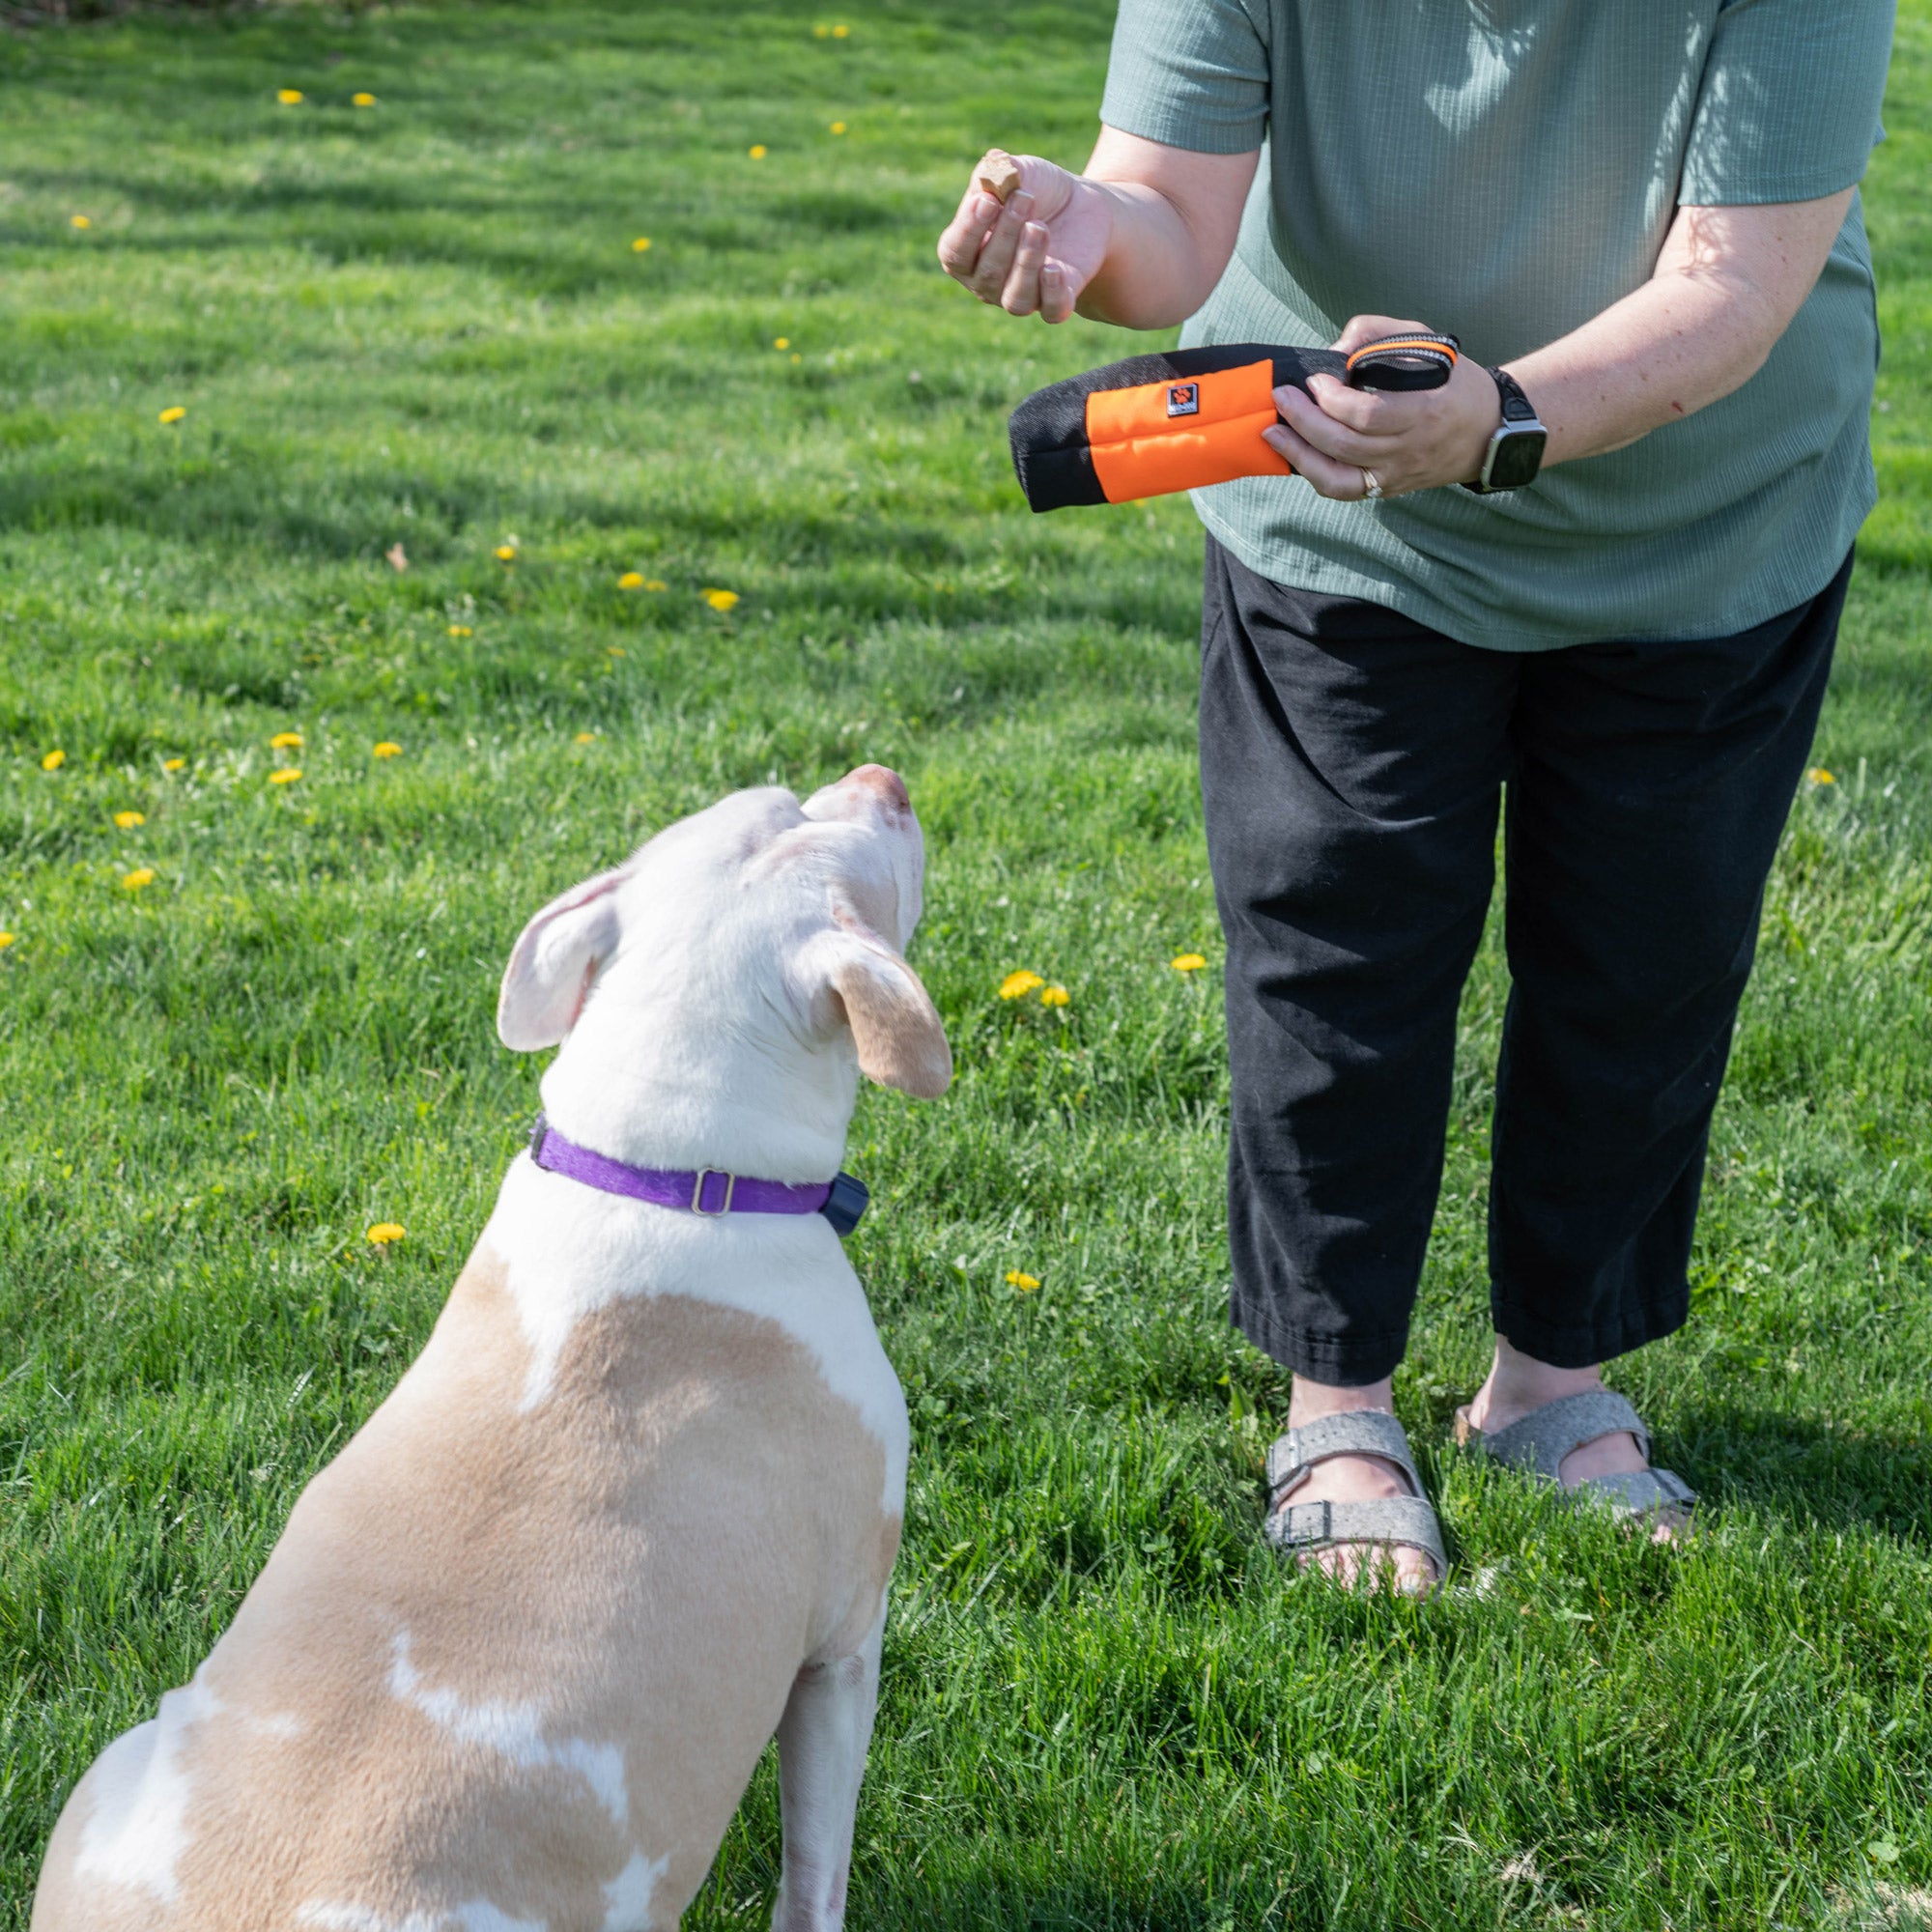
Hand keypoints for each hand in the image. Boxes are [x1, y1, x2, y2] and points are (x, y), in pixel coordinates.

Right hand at [935, 150, 1113, 322]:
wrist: (1079, 203)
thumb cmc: (1036, 189)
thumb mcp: (1017, 172)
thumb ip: (998, 169)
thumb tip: (992, 165)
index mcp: (967, 252)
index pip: (954, 254)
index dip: (969, 230)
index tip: (988, 200)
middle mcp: (988, 283)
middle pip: (988, 273)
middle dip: (1006, 234)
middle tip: (1025, 198)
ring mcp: (1022, 296)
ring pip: (1015, 298)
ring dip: (1026, 262)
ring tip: (1040, 227)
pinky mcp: (1058, 301)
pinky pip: (1052, 312)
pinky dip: (1052, 294)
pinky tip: (1054, 269)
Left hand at [1262, 314, 1501, 499]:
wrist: (1490, 431)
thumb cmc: (1455, 380)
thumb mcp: (1428, 342)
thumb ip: (1379, 335)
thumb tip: (1335, 350)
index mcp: (1422, 412)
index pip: (1366, 415)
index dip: (1332, 400)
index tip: (1316, 380)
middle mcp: (1407, 450)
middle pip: (1344, 445)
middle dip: (1304, 422)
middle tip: (1281, 398)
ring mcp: (1395, 475)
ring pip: (1337, 478)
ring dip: (1299, 455)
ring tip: (1273, 432)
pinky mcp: (1387, 489)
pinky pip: (1343, 491)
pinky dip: (1315, 474)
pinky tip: (1296, 454)